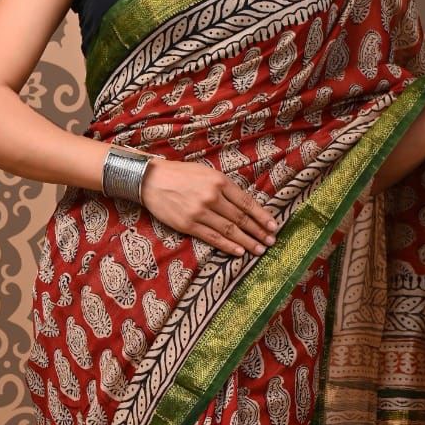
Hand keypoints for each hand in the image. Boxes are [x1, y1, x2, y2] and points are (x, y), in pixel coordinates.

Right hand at [136, 158, 279, 258]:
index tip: (273, 225)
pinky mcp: (188, 225)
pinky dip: (228, 246)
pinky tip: (239, 252)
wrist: (151, 180)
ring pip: (229, 230)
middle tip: (271, 242)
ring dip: (247, 242)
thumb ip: (224, 186)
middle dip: (258, 231)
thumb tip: (244, 204)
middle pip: (241, 218)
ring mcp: (200, 212)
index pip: (246, 202)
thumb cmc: (180, 174)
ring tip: (259, 250)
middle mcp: (212, 197)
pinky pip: (212, 238)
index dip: (262, 216)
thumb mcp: (206, 172)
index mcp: (219, 181)